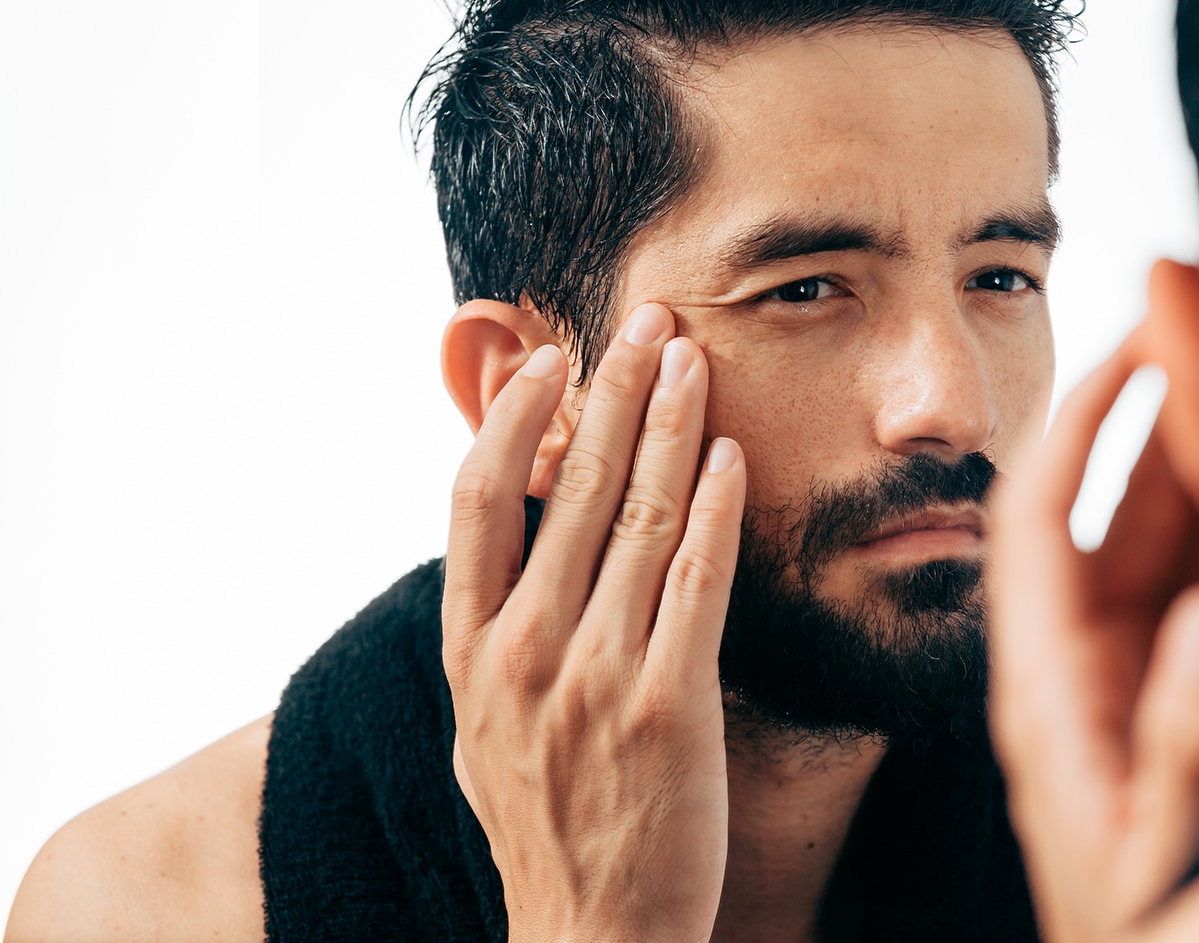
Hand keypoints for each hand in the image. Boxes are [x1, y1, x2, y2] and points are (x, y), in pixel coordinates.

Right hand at [441, 303, 744, 942]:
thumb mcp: (484, 727)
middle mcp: (522, 653)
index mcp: (472, 651)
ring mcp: (594, 678)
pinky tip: (727, 452)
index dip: (511, 418)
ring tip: (689, 355)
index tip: (546, 359)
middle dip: (609, 388)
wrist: (592, 937)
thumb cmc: (546, 825)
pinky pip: (695, 581)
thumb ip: (492, 636)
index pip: (475, 500)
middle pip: (564, 486)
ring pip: (634, 517)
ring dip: (667, 423)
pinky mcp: (669, 705)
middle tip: (643, 317)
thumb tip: (507, 547)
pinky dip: (711, 507)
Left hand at [987, 336, 1198, 942]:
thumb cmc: (1135, 924)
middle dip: (1161, 421)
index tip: (1131, 346)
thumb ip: (1188, 738)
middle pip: (1114, 510)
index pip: (1039, 518)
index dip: (1078, 423)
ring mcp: (1126, 668)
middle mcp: (1078, 658)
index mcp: (1045, 682)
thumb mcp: (1157, 844)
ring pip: (1166, 539)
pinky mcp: (1171, 687)